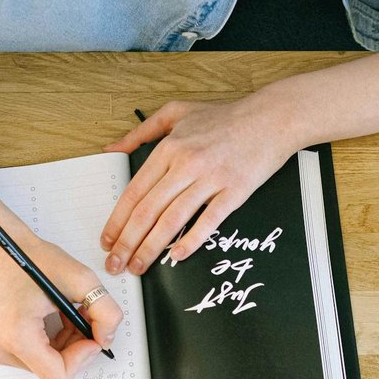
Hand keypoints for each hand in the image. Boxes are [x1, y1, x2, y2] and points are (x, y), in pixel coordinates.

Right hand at [0, 226, 122, 378]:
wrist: (1, 251)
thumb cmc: (32, 259)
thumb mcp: (81, 279)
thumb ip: (105, 312)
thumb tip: (106, 340)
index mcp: (17, 335)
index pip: (59, 376)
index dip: (82, 358)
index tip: (90, 333)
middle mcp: (3, 348)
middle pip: (56, 372)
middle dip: (77, 347)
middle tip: (82, 316)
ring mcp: (0, 350)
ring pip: (50, 367)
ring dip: (68, 344)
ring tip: (68, 314)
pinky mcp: (2, 348)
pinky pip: (40, 359)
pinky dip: (56, 343)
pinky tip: (57, 319)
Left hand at [100, 94, 302, 275]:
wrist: (271, 118)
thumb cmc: (225, 117)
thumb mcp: (176, 112)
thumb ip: (141, 131)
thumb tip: (112, 148)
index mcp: (169, 148)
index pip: (135, 192)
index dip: (117, 221)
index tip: (107, 241)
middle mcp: (186, 164)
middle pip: (148, 211)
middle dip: (127, 242)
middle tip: (116, 264)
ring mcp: (211, 179)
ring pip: (173, 220)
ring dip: (151, 247)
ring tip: (138, 266)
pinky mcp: (235, 191)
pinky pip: (209, 221)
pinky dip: (191, 240)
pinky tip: (176, 255)